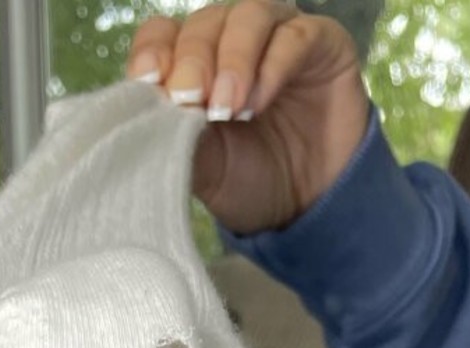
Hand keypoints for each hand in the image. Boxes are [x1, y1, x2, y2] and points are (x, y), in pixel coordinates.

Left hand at [125, 0, 369, 234]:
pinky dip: (273, 65)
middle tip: (191, 99)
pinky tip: (260, 101)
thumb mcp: (207, 170)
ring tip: (229, 106)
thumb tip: (150, 119)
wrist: (310, 207)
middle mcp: (233, 42)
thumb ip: (178, 141)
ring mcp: (278, 36)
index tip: (147, 81)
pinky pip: (295, 35)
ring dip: (233, 59)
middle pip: (204, 22)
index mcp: (195, 65)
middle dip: (193, 60)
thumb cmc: (251, 183)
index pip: (163, 33)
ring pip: (248, 16)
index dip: (154, 50)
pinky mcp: (321, 42)